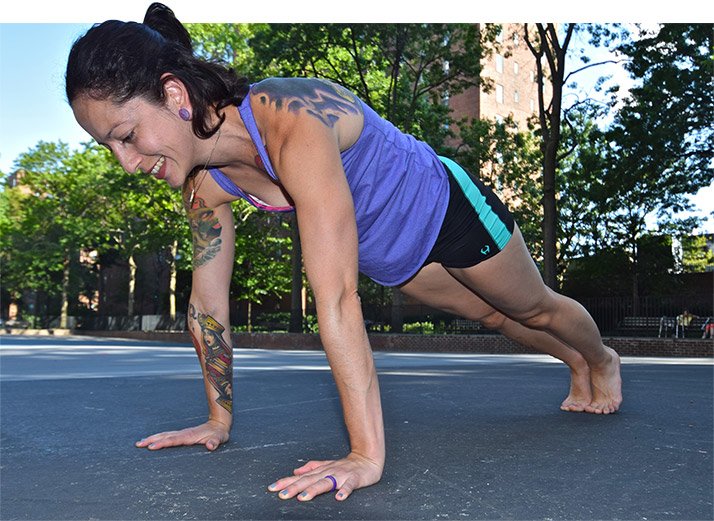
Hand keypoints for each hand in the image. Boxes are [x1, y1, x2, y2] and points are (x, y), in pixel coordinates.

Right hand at [135, 419, 229, 450]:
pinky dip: (158, 438)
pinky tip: (152, 441)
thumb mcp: (220, 438)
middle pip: (165, 436)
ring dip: (152, 438)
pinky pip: (167, 436)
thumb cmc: (219, 434)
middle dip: (151, 440)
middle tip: (138, 444)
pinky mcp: (182, 435)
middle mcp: (183, 433)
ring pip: (164, 435)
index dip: (162, 443)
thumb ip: (215, 442)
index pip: (173, 440)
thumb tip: (211, 446)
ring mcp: (182, 433)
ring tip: (140, 442)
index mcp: (189, 436)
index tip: (151, 447)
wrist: (219, 424)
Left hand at [268, 452, 382, 501]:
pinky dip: (344, 491)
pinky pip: (349, 486)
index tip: (272, 488)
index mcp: (320, 471)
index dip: (286, 482)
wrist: (368, 459)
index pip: (300, 477)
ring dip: (314, 490)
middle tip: (281, 495)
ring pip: (326, 483)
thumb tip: (295, 471)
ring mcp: (341, 475)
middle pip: (309, 480)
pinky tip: (339, 498)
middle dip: (295, 488)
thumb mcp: (326, 465)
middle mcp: (328, 472)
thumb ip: (311, 467)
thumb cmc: (345, 465)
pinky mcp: (354, 479)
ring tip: (303, 498)